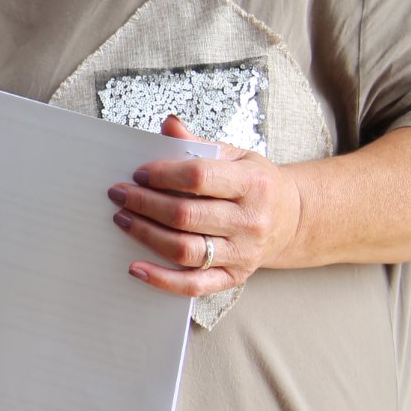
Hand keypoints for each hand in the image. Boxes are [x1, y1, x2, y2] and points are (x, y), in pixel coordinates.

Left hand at [107, 116, 302, 295]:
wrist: (291, 219)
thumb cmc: (255, 183)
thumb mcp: (235, 156)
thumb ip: (198, 144)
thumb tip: (168, 125)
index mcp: (252, 184)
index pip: (199, 177)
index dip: (163, 175)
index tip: (138, 173)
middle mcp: (250, 222)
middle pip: (186, 216)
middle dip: (145, 204)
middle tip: (118, 194)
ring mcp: (243, 253)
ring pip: (185, 250)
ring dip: (146, 235)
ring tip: (122, 219)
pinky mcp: (233, 277)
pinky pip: (193, 285)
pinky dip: (161, 279)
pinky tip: (135, 267)